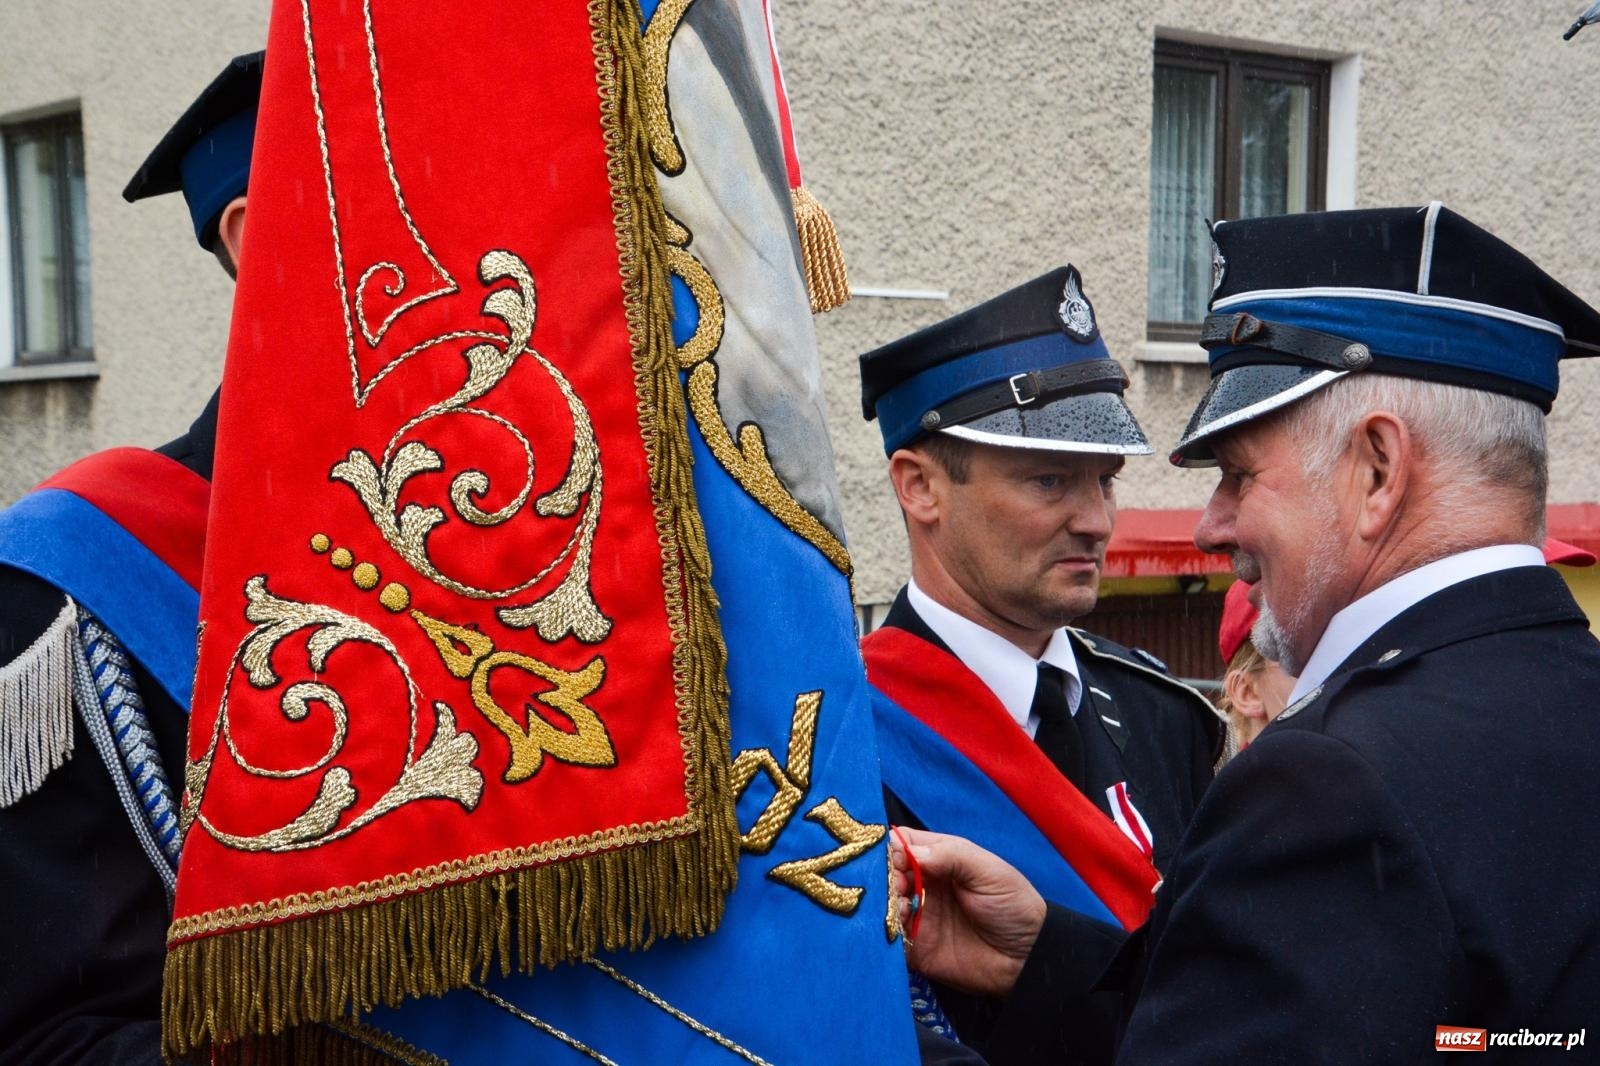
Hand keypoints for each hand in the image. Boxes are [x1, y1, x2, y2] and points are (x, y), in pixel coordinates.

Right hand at [890, 826, 1045, 997]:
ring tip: (901, 909)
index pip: (901, 844)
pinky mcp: (914, 948)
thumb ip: (951, 855)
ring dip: (883, 904)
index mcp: (939, 859)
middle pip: (885, 874)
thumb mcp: (989, 871)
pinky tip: (898, 928)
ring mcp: (916, 916)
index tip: (893, 859)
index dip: (890, 848)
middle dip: (883, 877)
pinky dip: (884, 931)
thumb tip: (910, 853)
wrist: (1028, 960)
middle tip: (897, 888)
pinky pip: (888, 937)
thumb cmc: (1013, 906)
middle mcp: (922, 885)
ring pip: (882, 904)